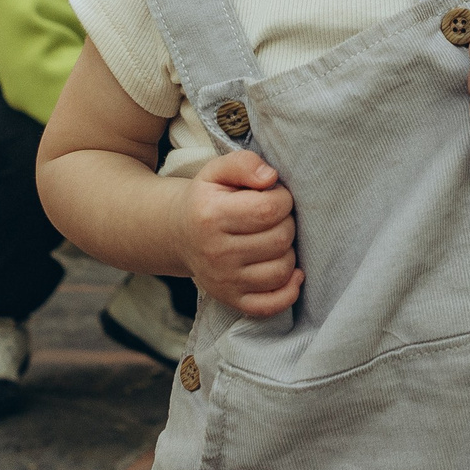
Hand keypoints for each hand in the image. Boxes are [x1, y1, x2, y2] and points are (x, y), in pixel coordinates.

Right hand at [177, 150, 300, 318]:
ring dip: (288, 251)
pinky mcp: (231, 300)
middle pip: (280, 239)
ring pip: (281, 269)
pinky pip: (271, 305)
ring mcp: (223, 280)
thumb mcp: (217, 171)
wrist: (179, 233)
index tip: (274, 196)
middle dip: (287, 223)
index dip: (283, 199)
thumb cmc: (206, 199)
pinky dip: (289, 291)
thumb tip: (270, 178)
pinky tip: (291, 272)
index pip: (269, 209)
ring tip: (273, 238)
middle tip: (273, 217)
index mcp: (211, 216)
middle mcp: (216, 252)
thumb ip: (244, 164)